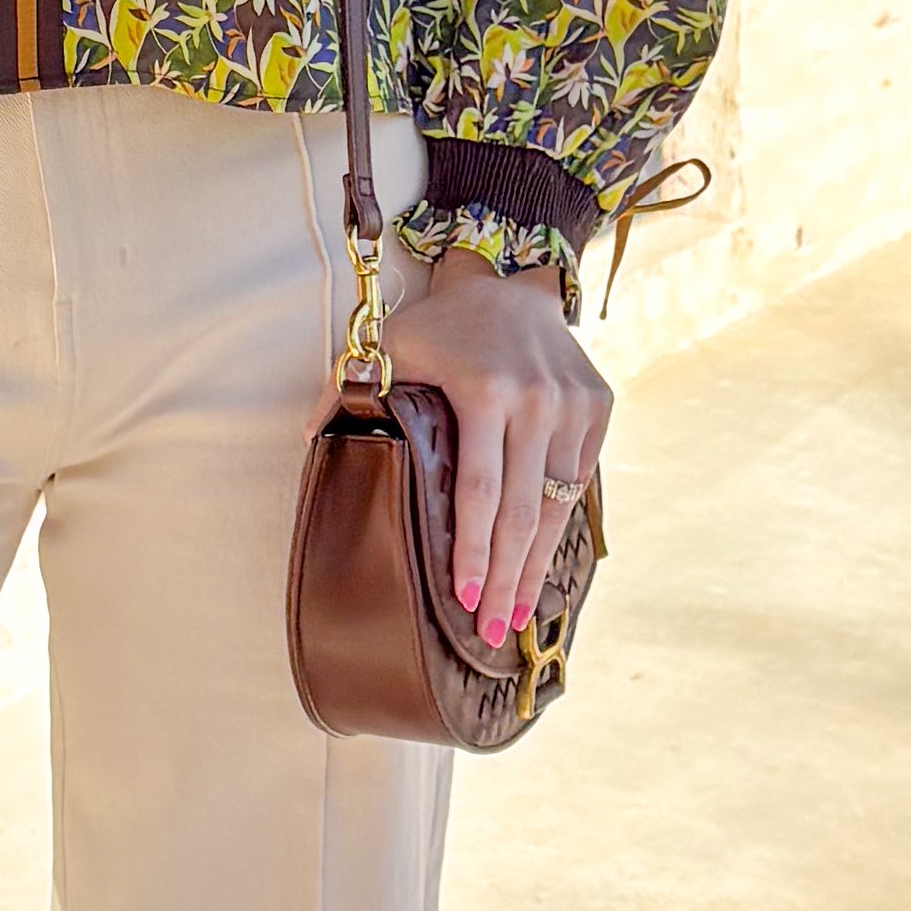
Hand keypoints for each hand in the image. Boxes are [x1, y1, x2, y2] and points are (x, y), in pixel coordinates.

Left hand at [380, 248, 609, 652]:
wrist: (513, 281)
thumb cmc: (442, 322)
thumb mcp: (390, 344)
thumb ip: (351, 389)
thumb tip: (312, 440)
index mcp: (485, 391)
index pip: (479, 491)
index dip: (471, 550)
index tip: (463, 598)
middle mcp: (538, 402)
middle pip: (523, 512)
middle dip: (507, 579)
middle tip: (493, 629)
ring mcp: (574, 407)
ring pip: (557, 505)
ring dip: (538, 566)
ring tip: (519, 614)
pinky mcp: (598, 410)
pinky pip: (578, 482)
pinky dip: (561, 527)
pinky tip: (543, 563)